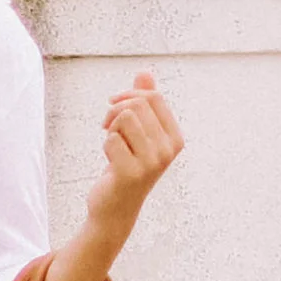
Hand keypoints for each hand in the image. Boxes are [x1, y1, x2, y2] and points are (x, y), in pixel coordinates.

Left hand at [84, 70, 184, 234]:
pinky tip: (110, 161)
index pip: (153, 97)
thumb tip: (144, 72)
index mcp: (175, 139)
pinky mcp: (131, 173)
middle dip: (115, 110)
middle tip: (106, 125)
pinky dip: (106, 146)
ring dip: (110, 128)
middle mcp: (168, 150)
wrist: (115, 208)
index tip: (114, 106)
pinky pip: (112, 139)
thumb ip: (143, 103)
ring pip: (124, 118)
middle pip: (138, 104)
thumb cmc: (126, 166)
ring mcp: (151, 163)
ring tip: (111, 143)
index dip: (129, 96)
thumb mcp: (138, 133)